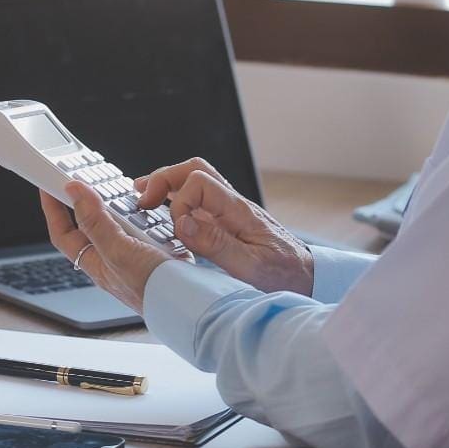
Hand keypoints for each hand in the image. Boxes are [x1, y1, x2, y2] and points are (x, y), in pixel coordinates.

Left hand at [41, 183, 170, 314]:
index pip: (63, 233)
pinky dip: (150, 214)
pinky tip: (156, 210)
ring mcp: (135, 254)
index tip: (49, 185)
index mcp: (96, 263)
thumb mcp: (117, 251)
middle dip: (91, 201)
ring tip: (127, 194)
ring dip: (125, 206)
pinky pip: (148, 226)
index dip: (52, 209)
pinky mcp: (157, 250)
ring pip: (122, 222)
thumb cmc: (152, 289)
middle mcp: (113, 259)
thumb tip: (75, 192)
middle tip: (90, 179)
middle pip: (92, 223)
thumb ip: (95, 221)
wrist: (190, 301)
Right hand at [136, 158, 314, 296]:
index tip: (175, 229)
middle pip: (195, 169)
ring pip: (195, 180)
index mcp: (239, 210)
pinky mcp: (228, 222)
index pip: (199, 182)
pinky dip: (176, 200)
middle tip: (142, 199)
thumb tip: (182, 224)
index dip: (179, 202)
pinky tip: (163, 212)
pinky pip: (199, 200)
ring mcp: (230, 211)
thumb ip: (216, 244)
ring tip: (143, 198)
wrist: (306, 277)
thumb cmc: (283, 274)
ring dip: (167, 185)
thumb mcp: (250, 266)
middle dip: (164, 179)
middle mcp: (233, 205)